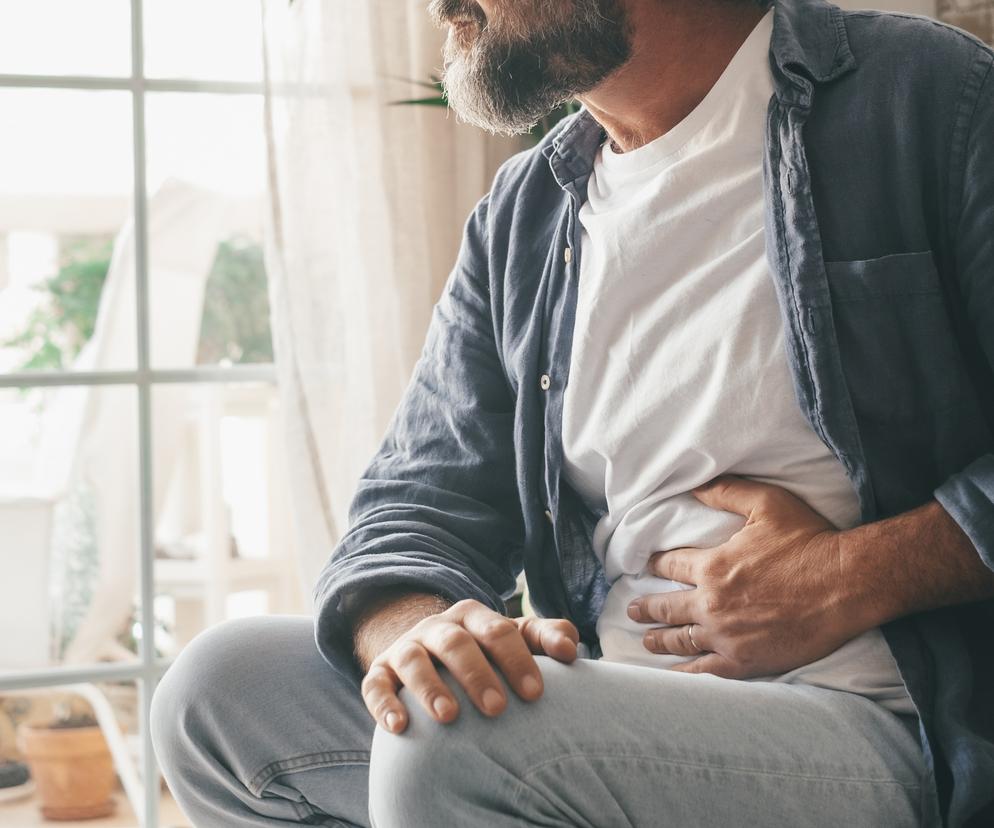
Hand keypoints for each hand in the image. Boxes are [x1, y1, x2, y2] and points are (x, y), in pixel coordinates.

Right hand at [361, 599, 578, 733]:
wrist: (427, 650)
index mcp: (473, 617)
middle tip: (497, 708)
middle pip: (456, 644)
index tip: (536, 693)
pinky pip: (375, 683)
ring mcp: (406, 648)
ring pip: (413, 660)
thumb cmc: (483, 652)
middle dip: (476, 674)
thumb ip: (543, 637)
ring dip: (430, 687)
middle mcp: (437, 628)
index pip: (497, 631)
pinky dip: (384, 703)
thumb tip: (571, 646)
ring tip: (449, 717)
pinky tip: (399, 726)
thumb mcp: (512, 639)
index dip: (516, 660)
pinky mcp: (379, 671)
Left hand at [627, 475, 866, 678]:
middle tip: (632, 610)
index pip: (670, 566)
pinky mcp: (746, 661)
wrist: (847, 584)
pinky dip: (685, 672)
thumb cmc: (809, 540)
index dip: (654, 565)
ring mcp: (727, 636)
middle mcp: (712, 603)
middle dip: (646, 608)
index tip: (644, 567)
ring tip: (646, 641)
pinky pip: (705, 670)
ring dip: (659, 640)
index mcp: (712, 566)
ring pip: (681, 640)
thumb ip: (725, 492)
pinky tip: (674, 674)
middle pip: (667, 608)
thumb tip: (693, 486)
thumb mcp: (766, 502)